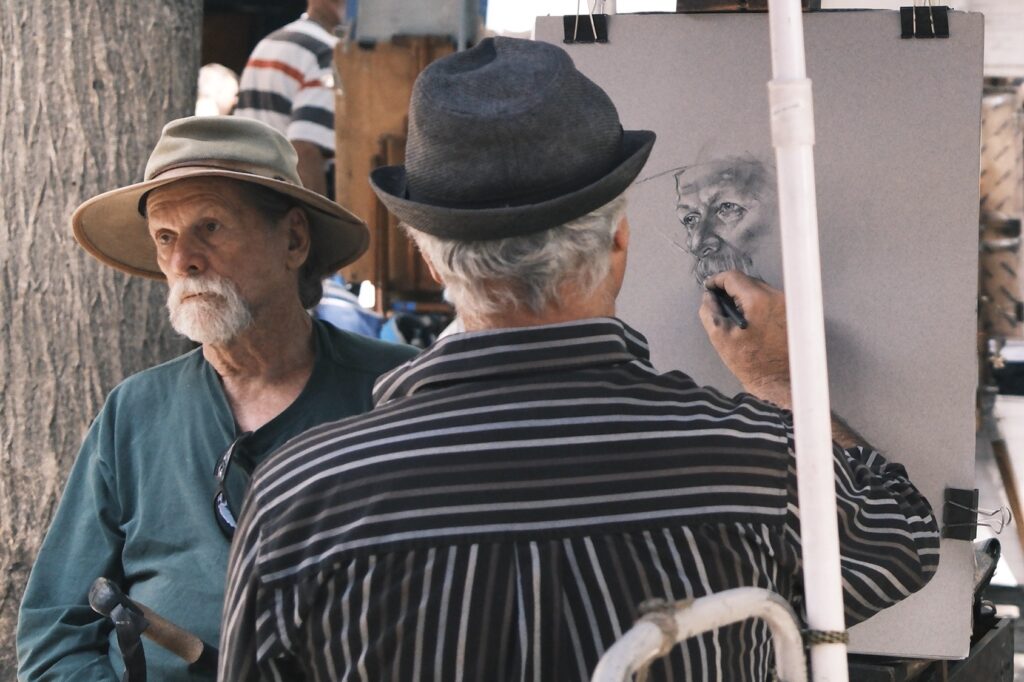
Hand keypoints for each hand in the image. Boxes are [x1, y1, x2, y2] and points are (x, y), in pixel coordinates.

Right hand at [699, 270, 790, 405]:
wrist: (780, 382)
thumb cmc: (752, 364)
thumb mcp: (721, 338)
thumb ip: (709, 311)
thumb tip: (708, 297)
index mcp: (759, 300)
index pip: (734, 277)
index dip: (717, 280)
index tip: (709, 287)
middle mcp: (778, 297)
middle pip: (748, 281)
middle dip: (731, 289)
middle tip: (719, 302)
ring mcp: (789, 304)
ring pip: (761, 290)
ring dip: (746, 296)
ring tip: (735, 313)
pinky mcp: (794, 313)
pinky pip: (771, 300)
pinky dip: (758, 304)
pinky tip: (751, 320)